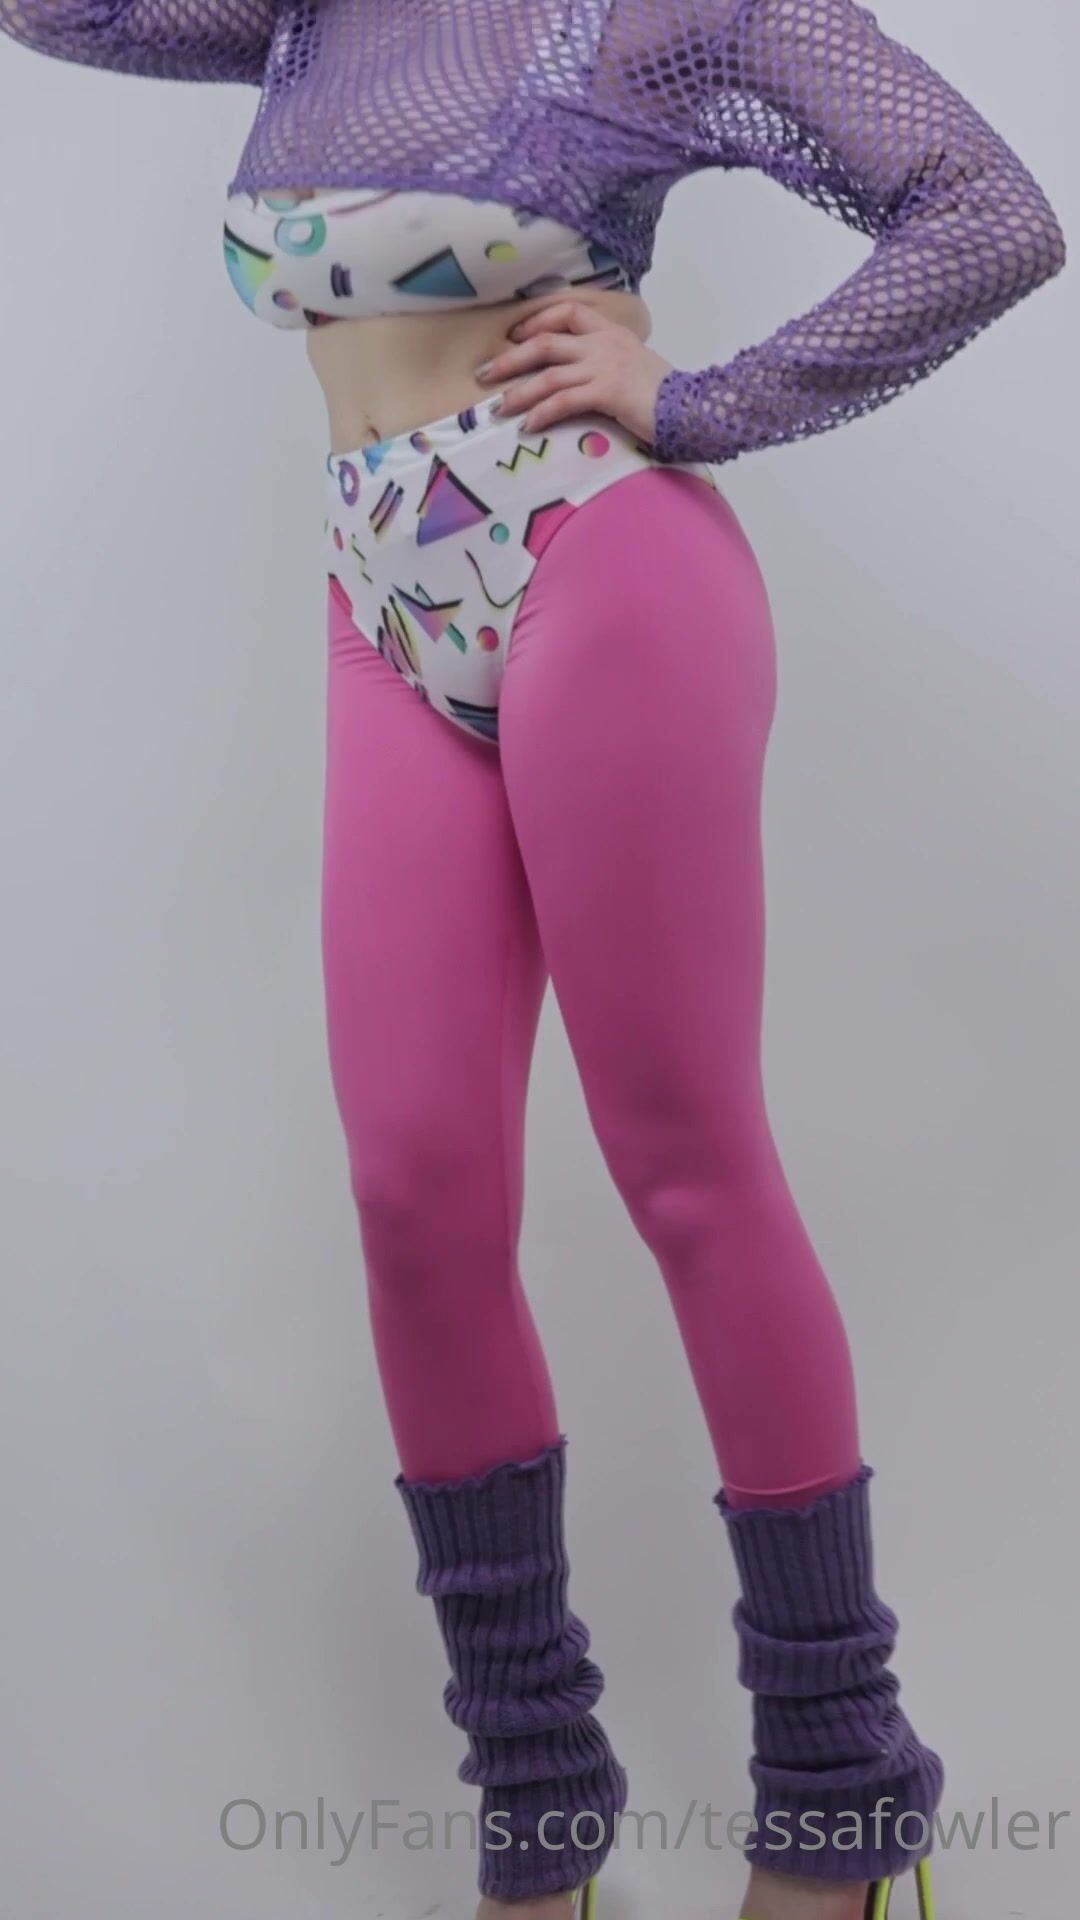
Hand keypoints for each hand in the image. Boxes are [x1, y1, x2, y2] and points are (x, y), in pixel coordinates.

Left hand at [474, 299, 673, 444]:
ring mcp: (605, 366)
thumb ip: (608, 360)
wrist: (693, 408)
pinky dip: (542, 413)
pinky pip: (564, 400)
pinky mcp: (607, 393)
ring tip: (498, 408)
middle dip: (510, 358)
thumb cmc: (665, 394)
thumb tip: (579, 373)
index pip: (567, 311)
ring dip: (518, 392)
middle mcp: (604, 343)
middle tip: (485, 374)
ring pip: (549, 373)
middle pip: (546, 342)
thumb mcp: (635, 364)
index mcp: (611, 331)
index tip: (514, 336)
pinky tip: (528, 425)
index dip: (536, 321)